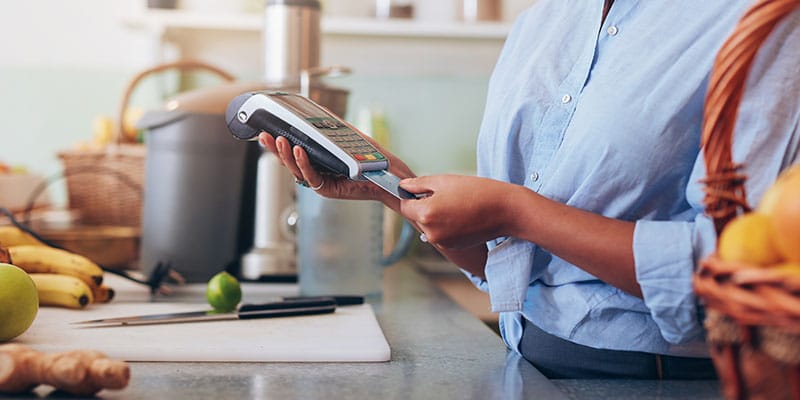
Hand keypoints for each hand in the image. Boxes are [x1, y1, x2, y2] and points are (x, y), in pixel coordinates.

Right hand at [258, 132, 414, 202]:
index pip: (292, 151)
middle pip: (289, 162)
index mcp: (317, 160)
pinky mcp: (328, 189)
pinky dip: (304, 164)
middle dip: (275, 149)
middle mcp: (316, 172)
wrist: (389, 173)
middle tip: (264, 135)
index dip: (278, 142)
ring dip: (286, 155)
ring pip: (297, 170)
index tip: (266, 129)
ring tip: (279, 140)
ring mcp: (321, 181)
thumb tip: (317, 110)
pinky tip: (299, 151)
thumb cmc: (371, 157)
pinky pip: (312, 177)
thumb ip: (332, 126)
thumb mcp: (348, 136)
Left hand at [399, 174, 518, 248]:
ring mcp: (441, 242)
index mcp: (425, 213)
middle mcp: (430, 232)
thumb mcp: (444, 181)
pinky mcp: (453, 246)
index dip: (410, 196)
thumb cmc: (476, 191)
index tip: (419, 190)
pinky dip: (446, 225)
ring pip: (429, 226)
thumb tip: (403, 186)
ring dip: (436, 216)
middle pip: (417, 217)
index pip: (405, 206)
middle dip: (425, 206)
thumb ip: (419, 184)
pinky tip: (462, 215)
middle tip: (445, 194)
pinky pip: (441, 234)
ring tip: (457, 204)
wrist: (504, 211)